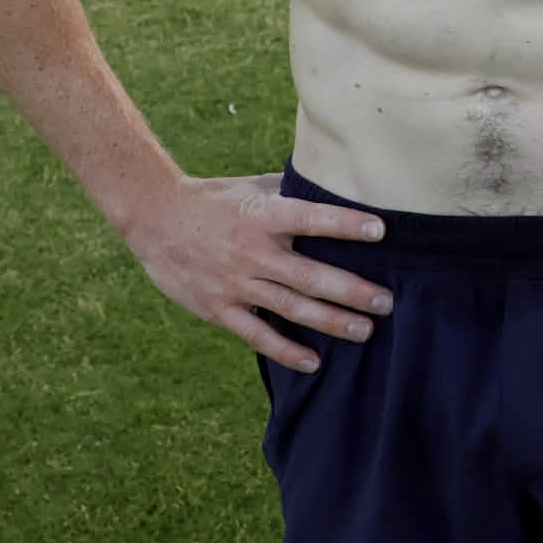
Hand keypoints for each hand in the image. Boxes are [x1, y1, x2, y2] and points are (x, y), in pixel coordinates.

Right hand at [126, 173, 393, 371]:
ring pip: (292, 309)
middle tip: (387, 301)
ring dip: (331, 322)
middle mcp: (254, 252)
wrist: (156, 220)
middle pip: (310, 276)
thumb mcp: (252, 187)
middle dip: (352, 291)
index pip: (312, 219)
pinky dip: (286, 350)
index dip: (345, 224)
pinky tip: (313, 361)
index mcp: (264, 216)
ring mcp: (237, 284)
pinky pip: (258, 335)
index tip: (380, 232)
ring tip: (365, 330)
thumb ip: (290, 189)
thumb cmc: (212, 199)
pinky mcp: (220, 309)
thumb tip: (329, 181)